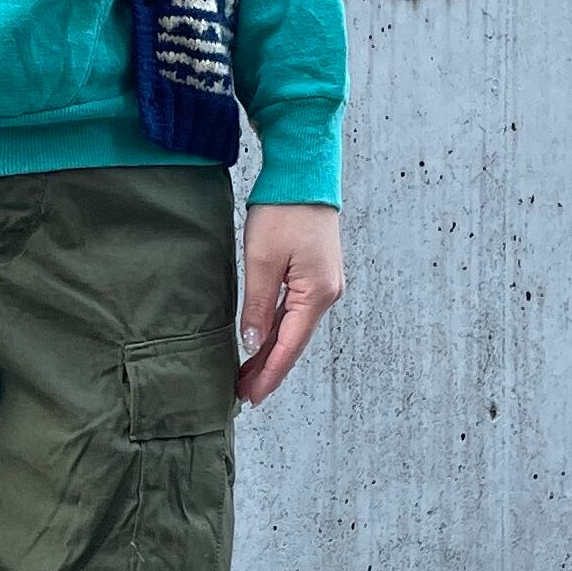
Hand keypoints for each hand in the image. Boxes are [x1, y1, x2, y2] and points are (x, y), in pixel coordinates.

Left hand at [237, 202, 343, 405]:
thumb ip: (257, 305)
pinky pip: (296, 311)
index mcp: (317, 294)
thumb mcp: (262, 260)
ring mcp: (325, 284)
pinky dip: (279, 330)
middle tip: (244, 394)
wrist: (304, 173)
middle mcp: (327, 294)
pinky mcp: (317, 274)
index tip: (250, 397)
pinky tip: (264, 341)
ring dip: (272, 351)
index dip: (269, 374)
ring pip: (294, 328)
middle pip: (294, 342)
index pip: (289, 347)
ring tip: (248, 374)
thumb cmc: (284, 211)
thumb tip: (253, 343)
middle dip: (268, 369)